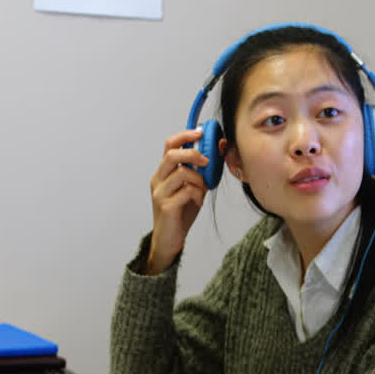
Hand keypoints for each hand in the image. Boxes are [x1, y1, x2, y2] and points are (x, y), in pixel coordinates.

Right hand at [147, 128, 208, 273]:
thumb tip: (216, 154)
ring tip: (202, 192)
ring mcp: (160, 193)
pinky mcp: (165, 206)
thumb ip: (199, 173)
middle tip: (207, 162)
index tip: (201, 132)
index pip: (169, 145)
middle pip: (172, 155)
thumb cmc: (180, 214)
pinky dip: (198, 195)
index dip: (185, 136)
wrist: (169, 240)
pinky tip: (198, 203)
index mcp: (163, 173)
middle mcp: (158, 180)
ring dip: (199, 181)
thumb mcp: (191, 189)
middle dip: (193, 154)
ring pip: (183, 173)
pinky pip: (187, 191)